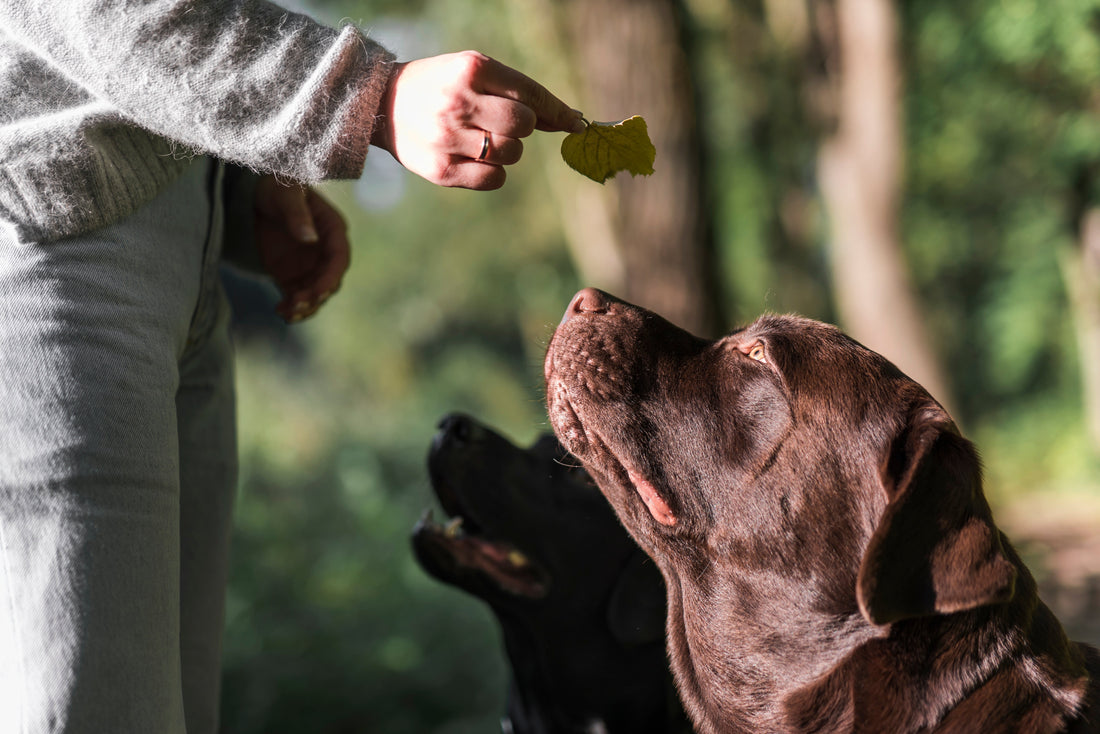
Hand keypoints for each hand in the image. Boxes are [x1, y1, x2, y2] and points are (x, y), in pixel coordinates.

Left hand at [253, 176, 349, 321]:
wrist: (255, 195)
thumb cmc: (276, 187)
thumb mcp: (286, 194)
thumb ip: (297, 215)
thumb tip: (310, 239)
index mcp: (332, 230)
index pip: (339, 259)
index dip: (331, 277)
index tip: (318, 291)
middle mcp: (325, 252)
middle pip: (329, 281)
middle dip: (315, 295)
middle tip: (296, 303)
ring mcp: (309, 266)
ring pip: (314, 294)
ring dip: (304, 306)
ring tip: (287, 312)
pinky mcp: (292, 276)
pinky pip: (296, 296)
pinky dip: (291, 307)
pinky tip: (280, 312)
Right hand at [371, 51, 584, 189]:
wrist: (381, 104)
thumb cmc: (440, 86)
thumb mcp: (472, 73)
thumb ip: (516, 92)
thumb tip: (568, 120)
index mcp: (471, 70)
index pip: (530, 94)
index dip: (557, 111)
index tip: (576, 124)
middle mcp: (459, 101)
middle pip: (524, 125)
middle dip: (523, 127)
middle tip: (502, 124)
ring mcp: (448, 137)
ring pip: (511, 154)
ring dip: (508, 150)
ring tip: (482, 139)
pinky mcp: (441, 169)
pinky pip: (494, 179)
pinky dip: (493, 172)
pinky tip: (474, 158)